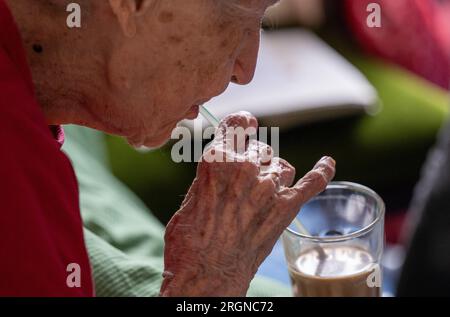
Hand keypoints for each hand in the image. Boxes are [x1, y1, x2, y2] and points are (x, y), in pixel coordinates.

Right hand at [160, 111, 335, 295]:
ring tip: (262, 194)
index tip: (246, 124)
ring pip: (281, 165)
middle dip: (252, 160)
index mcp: (217, 160)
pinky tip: (328, 163)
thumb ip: (211, 176)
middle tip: (244, 183)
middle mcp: (246, 168)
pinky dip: (322, 171)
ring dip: (273, 174)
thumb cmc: (189, 241)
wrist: (206, 275)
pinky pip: (312, 182)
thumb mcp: (190, 198)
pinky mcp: (286, 207)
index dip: (241, 123)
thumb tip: (222, 167)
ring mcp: (269, 187)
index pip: (235, 125)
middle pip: (259, 148)